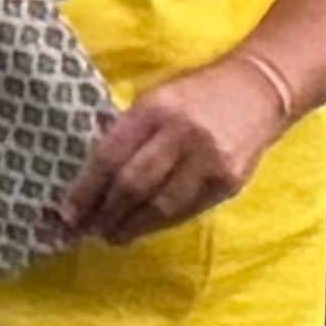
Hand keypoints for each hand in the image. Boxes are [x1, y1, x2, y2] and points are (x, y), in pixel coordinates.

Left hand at [60, 55, 292, 248]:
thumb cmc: (194, 96)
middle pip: (133, 184)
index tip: (67, 214)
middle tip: (87, 230)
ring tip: (112, 235)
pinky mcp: (229, 181)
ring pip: (161, 205)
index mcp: (154, 109)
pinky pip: (187, 211)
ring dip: (131, 226)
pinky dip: (160, 224)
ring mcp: (209, 159)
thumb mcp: (154, 101)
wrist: (258, 90)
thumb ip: (126, 134)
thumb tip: (87, 181)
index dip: (85, 190)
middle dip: (105, 213)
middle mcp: (182, 133)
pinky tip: (143, 228)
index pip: (110, 155)